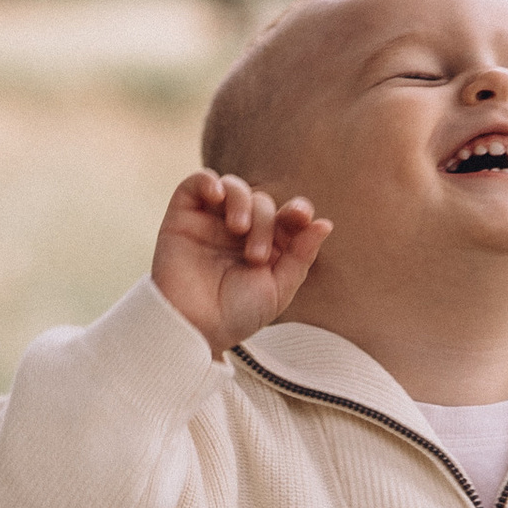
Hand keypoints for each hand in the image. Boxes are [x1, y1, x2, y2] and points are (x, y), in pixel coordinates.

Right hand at [152, 169, 332, 355]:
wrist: (193, 328)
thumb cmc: (236, 315)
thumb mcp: (278, 289)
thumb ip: (301, 256)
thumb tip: (325, 223)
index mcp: (267, 246)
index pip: (287, 216)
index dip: (297, 210)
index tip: (300, 217)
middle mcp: (239, 231)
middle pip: (262, 201)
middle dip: (264, 222)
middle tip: (256, 256)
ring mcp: (211, 222)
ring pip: (233, 187)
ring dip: (242, 201)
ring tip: (237, 229)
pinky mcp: (182, 217)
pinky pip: (196, 182)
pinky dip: (207, 180)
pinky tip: (217, 195)